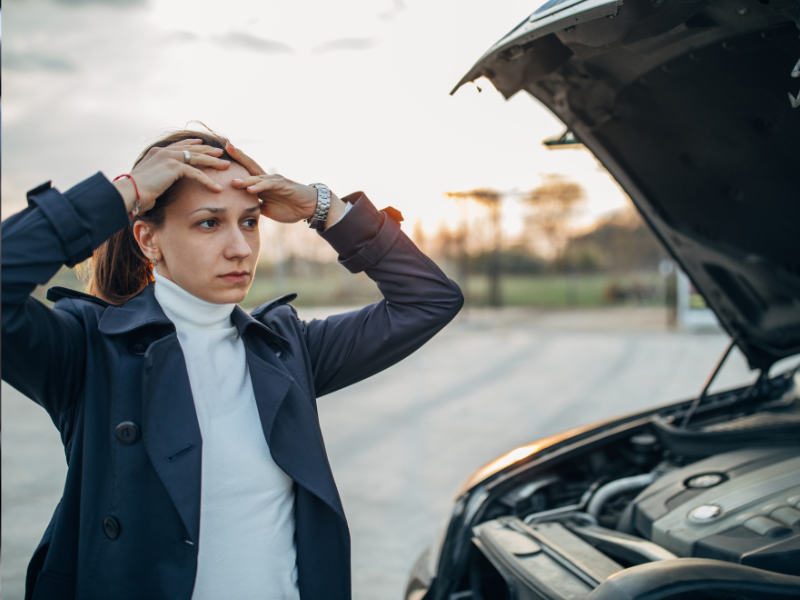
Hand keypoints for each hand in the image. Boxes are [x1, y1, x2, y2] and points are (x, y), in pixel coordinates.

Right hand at [113, 139, 229, 214]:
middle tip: (221, 152)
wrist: (129, 191)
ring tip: (226, 166)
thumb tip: (158, 186)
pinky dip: (208, 181)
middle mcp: (164, 152)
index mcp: (157, 152)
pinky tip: (217, 188)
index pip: (179, 146)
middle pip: (192, 149)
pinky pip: (196, 173)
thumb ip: (157, 178)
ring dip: (213, 162)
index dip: (192, 144)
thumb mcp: (148, 181)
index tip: (202, 143)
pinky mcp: (174, 167)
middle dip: (208, 150)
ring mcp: (169, 158)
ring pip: (197, 158)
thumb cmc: (136, 191)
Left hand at [226, 142, 344, 224]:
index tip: (222, 155)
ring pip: (258, 178)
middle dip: (239, 156)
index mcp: (263, 184)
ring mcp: (276, 181)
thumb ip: (256, 207)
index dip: (236, 163)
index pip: (247, 172)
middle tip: (226, 147)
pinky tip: (251, 189)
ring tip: (233, 182)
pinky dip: (260, 187)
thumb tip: (242, 210)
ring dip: (246, 180)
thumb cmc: (291, 208)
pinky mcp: (284, 186)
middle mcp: (268, 179)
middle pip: (251, 166)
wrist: (310, 208)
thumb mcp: (268, 210)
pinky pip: (270, 186)